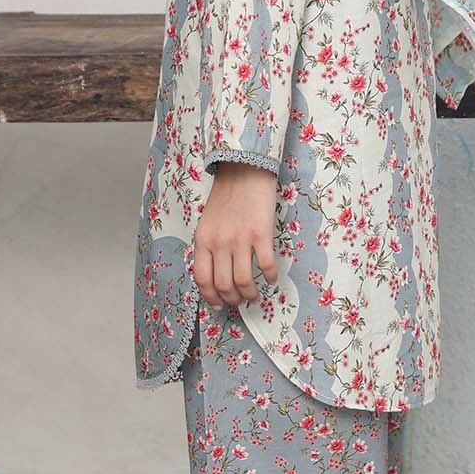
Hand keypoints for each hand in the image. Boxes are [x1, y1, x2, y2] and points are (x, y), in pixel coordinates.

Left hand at [193, 161, 279, 306]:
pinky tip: (271, 278)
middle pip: (224, 284)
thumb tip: (217, 272)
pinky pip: (266, 265)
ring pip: (244, 280)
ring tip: (255, 295)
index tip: (219, 304)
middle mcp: (219, 242)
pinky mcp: (261, 234)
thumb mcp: (207, 222)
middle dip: (232, 299)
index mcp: (203, 240)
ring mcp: (240, 239)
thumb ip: (209, 246)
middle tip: (240, 301)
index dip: (211, 297)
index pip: (203, 279)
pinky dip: (270, 277)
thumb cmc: (226, 195)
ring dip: (250, 294)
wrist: (244, 169)